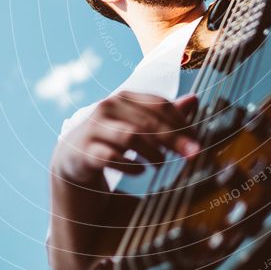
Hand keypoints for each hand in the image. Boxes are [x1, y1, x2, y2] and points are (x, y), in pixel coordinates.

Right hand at [52, 92, 199, 185]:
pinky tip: (140, 171)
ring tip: (161, 164)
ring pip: (131, 136)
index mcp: (124, 98)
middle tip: (192, 154)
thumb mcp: (138, 124)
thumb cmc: (112, 139)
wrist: (73, 158)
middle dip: (174, 139)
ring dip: (153, 152)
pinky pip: (110, 157)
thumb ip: (164, 114)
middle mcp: (107, 108)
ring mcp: (94, 128)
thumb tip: (194, 100)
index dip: (181, 121)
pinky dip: (129, 165)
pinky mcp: (84, 151)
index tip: (196, 140)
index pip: (159, 104)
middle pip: (148, 121)